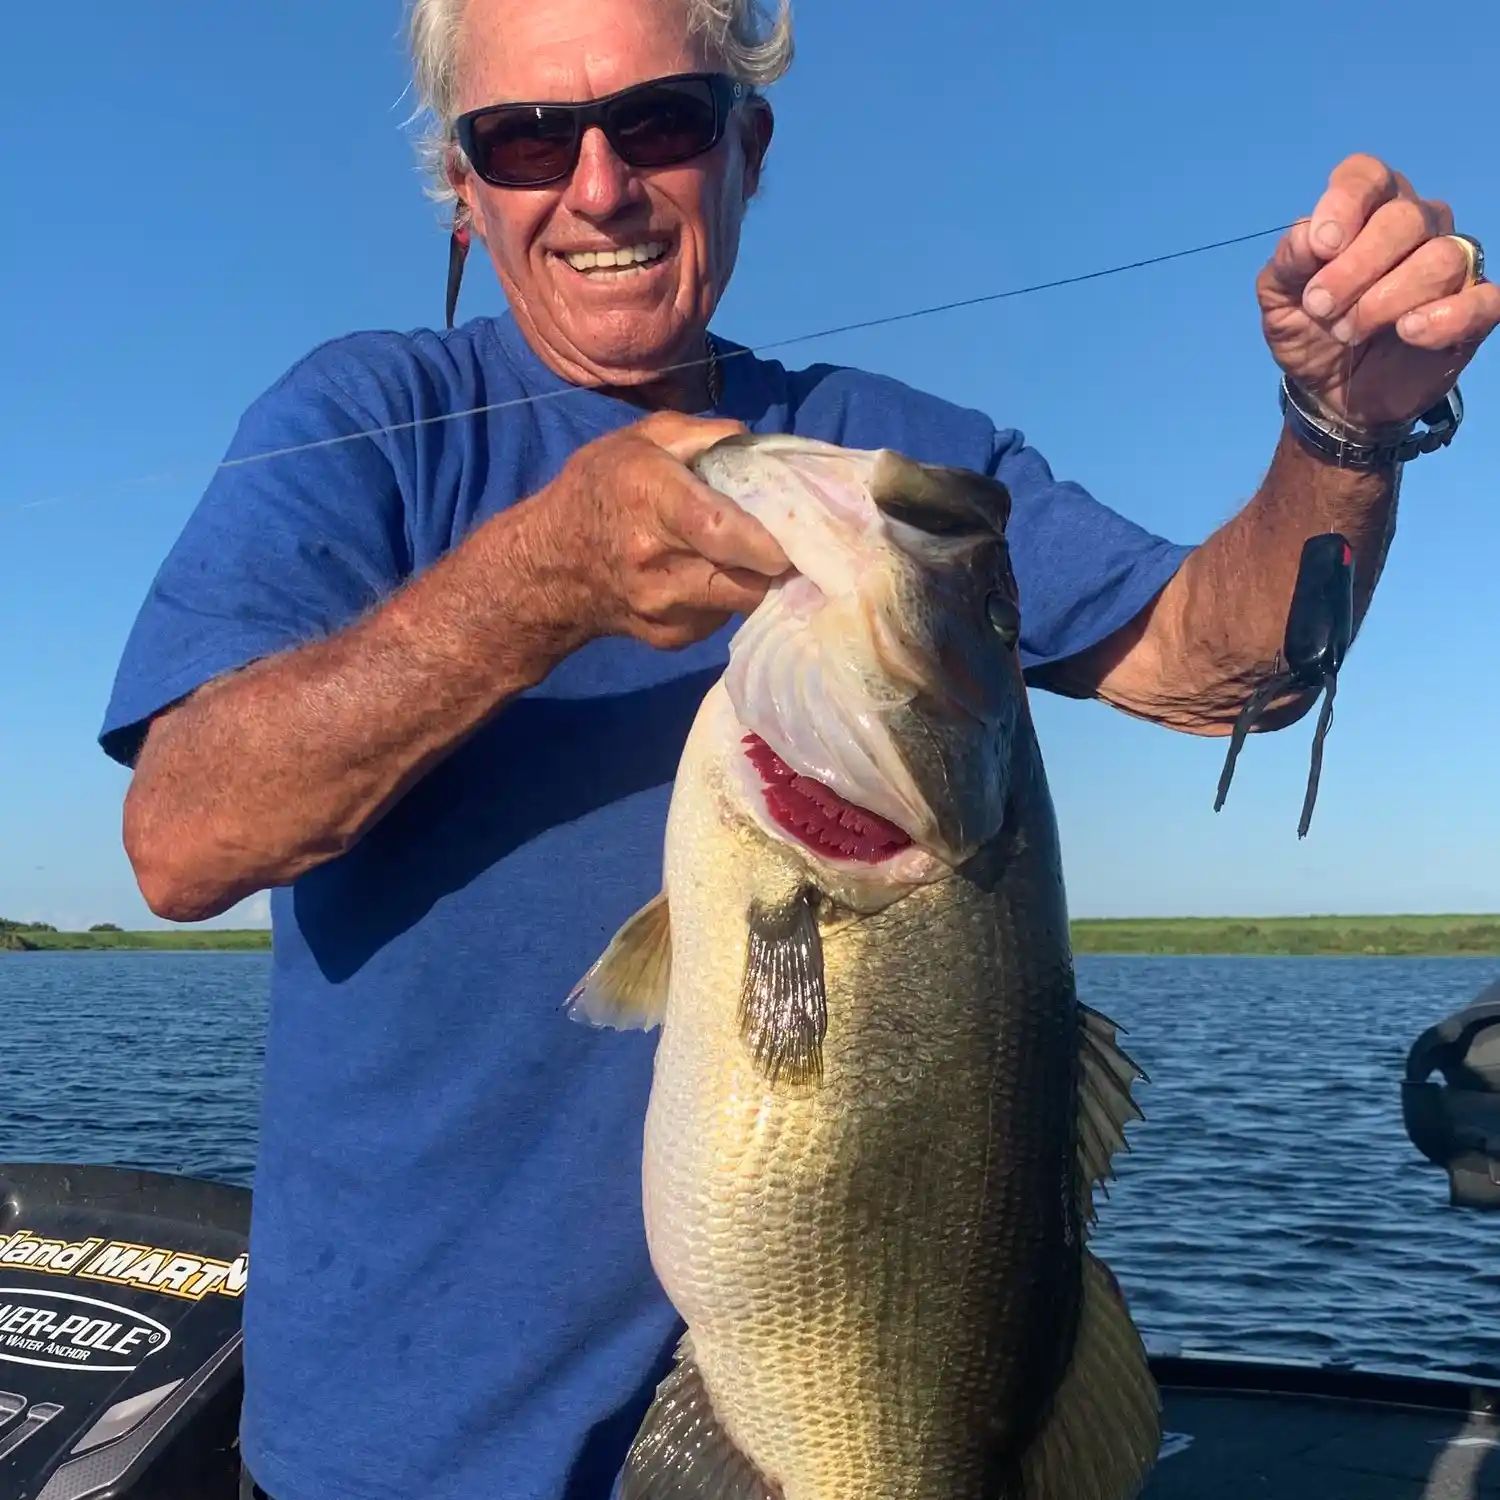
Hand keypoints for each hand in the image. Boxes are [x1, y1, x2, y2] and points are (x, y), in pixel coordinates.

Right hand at [545, 412, 790, 649]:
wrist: (548, 570)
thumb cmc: (596, 492)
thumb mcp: (635, 442)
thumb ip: (697, 434)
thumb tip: (751, 440)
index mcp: (648, 500)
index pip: (718, 530)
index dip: (765, 539)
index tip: (796, 534)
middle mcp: (656, 562)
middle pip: (745, 577)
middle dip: (778, 562)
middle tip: (795, 542)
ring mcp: (664, 609)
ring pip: (742, 600)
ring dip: (756, 578)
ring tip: (753, 553)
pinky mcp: (673, 638)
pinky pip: (724, 616)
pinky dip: (730, 594)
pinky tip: (714, 574)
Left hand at [1257, 153, 1496, 429]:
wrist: (1330, 392)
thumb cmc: (1308, 330)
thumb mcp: (1278, 300)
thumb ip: (1287, 263)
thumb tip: (1308, 237)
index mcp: (1366, 209)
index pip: (1366, 175)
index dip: (1346, 202)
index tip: (1322, 247)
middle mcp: (1416, 225)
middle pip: (1405, 218)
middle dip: (1357, 266)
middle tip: (1321, 307)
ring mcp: (1451, 263)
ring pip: (1441, 258)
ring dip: (1387, 300)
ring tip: (1348, 331)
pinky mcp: (1474, 308)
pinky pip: (1483, 300)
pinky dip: (1446, 317)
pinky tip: (1409, 332)